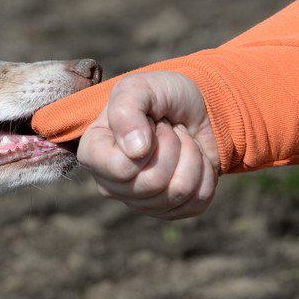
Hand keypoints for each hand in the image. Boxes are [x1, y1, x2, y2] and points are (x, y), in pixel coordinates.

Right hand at [77, 71, 220, 218]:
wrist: (193, 106)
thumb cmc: (159, 95)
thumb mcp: (140, 87)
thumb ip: (126, 110)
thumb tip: (135, 151)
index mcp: (93, 153)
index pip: (121, 168)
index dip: (148, 142)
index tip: (152, 121)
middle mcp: (110, 184)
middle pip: (153, 183)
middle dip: (173, 146)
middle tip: (169, 129)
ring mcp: (140, 202)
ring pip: (178, 192)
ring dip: (191, 155)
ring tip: (181, 140)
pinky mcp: (170, 211)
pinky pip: (198, 201)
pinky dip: (205, 172)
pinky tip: (193, 157)